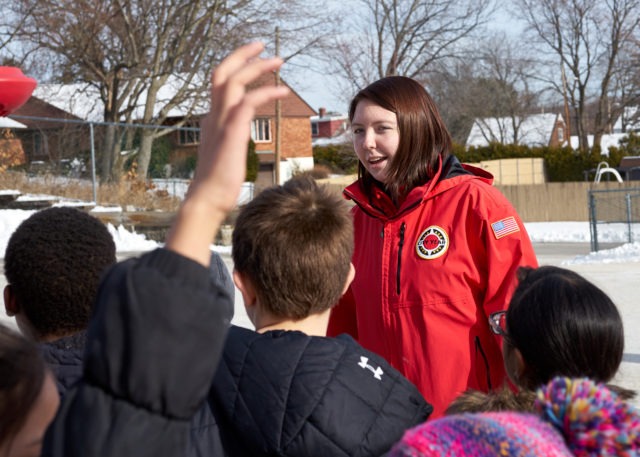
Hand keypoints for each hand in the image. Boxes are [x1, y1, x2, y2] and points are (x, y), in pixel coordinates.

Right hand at [191, 42, 288, 212]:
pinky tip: (283, 91)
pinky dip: (266, 92)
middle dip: (242, 55)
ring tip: (278, 61)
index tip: (253, 59)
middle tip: (263, 46)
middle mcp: (213, 116)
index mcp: (212, 119)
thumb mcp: (224, 152)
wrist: (207, 200)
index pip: (219, 82)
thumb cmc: (218, 182)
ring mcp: (220, 123)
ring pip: (233, 81)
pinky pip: (248, 102)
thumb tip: (239, 136)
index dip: (235, 65)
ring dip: (257, 67)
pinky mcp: (231, 133)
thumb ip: (230, 137)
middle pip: (222, 73)